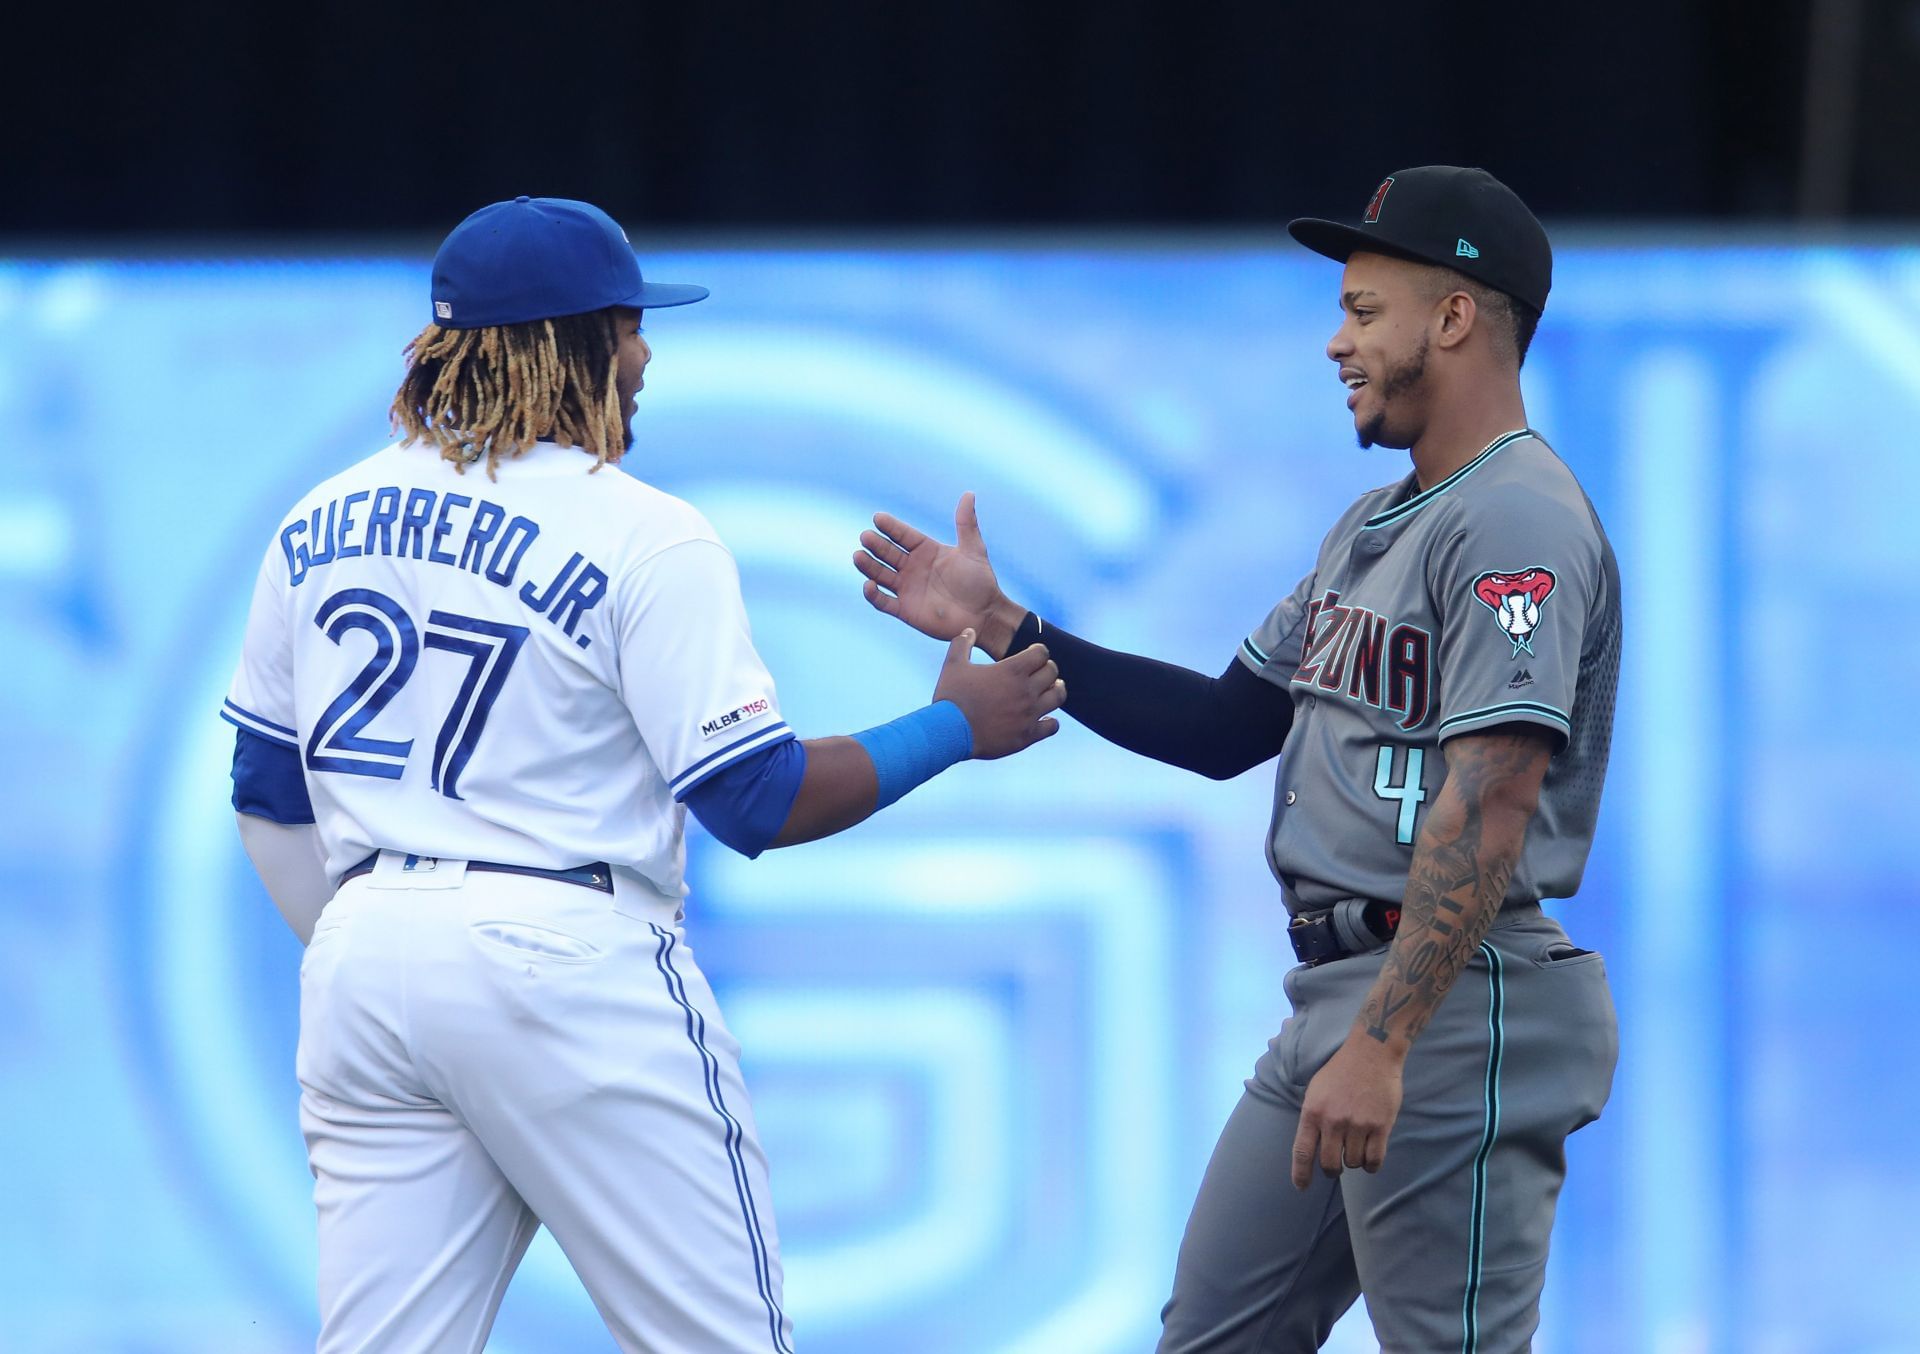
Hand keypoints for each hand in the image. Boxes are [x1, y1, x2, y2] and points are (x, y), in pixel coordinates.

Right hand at [856, 493, 1025, 657]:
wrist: (984, 616)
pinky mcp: (905, 609)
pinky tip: (868, 585)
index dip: (891, 527)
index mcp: (926, 550)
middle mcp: (913, 567)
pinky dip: (874, 595)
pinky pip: (883, 602)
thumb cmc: (981, 582)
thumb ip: (966, 524)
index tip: (878, 518)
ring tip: (858, 556)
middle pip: (888, 553)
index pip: (903, 535)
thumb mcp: (973, 550)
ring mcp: (907, 588)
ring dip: (868, 566)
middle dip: (876, 545)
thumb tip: (969, 493)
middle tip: (866, 537)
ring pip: (880, 575)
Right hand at [932, 629, 1064, 758]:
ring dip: (1056, 691)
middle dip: (1047, 669)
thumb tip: (969, 630)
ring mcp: (1029, 714)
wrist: (949, 733)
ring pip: (1058, 697)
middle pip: (1052, 672)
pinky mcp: (1027, 735)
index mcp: (1012, 670)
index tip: (1031, 655)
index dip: (1038, 651)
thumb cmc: (951, 698)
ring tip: (1050, 690)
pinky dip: (1050, 722)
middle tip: (1040, 672)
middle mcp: (1026, 690)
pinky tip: (1044, 719)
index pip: (1042, 653)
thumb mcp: (953, 665)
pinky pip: (1052, 726)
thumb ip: (962, 644)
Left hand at [1290, 1033, 1404, 1189]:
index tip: (1301, 1187)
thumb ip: (1313, 1117)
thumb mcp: (1315, 1090)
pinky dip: (1372, 1164)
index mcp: (1313, 1112)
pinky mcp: (1380, 1126)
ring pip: (1354, 1163)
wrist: (1372, 1053)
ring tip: (1356, 1147)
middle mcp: (1333, 1121)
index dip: (1300, 1174)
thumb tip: (1312, 1145)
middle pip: (1330, 1164)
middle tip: (1337, 1165)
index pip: (1302, 1152)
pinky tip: (1370, 1157)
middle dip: (1333, 1170)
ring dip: (1355, 1161)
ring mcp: (1358, 1125)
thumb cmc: (1340, 1070)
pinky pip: (1374, 1160)